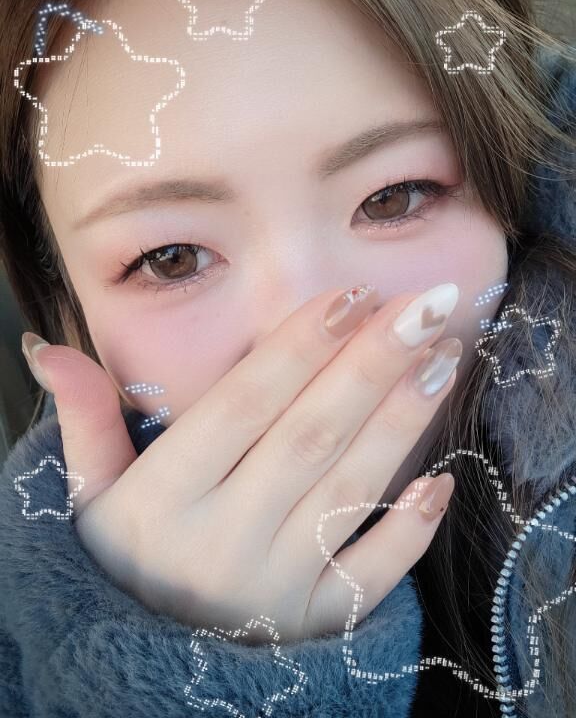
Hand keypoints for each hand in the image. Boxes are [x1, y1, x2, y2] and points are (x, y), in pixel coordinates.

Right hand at [31, 282, 459, 642]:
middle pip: (308, 436)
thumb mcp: (90, 496)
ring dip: (400, 423)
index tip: (351, 295)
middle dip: (369, 366)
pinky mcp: (312, 626)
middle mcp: (221, 541)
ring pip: (347, 492)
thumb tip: (47, 348)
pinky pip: (368, 577)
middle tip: (426, 307)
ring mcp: (272, 588)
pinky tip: (439, 483)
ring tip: (441, 359)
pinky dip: (407, 532)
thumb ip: (84, 420)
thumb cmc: (123, 563)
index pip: (241, 407)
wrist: (138, 671)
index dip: (297, 349)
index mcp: (163, 499)